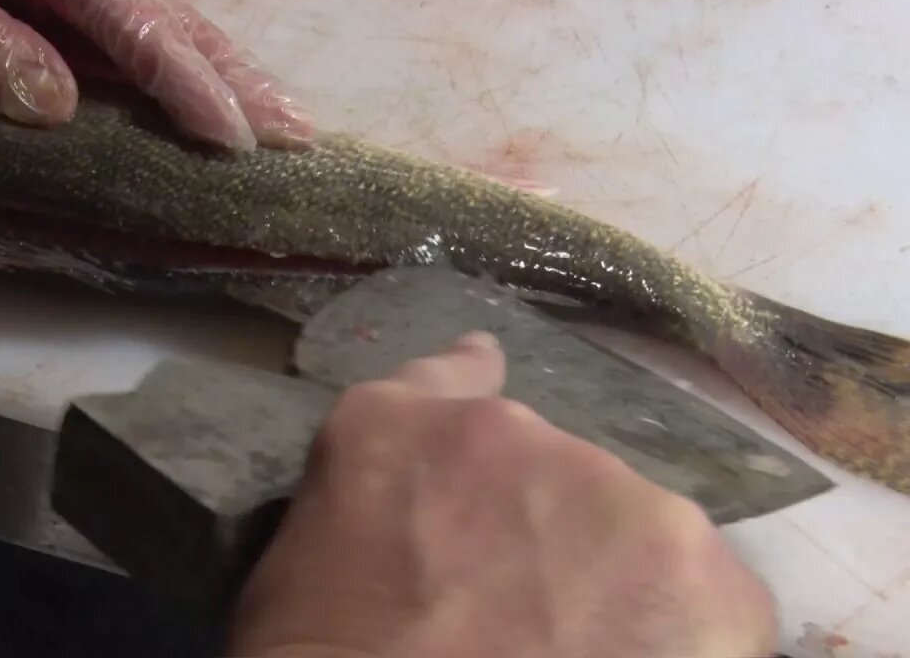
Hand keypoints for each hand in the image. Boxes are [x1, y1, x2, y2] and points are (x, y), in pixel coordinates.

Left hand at [0, 0, 312, 149]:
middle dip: (236, 76)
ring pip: (160, 29)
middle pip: (169, 16)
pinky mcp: (50, 7)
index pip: (128, 11)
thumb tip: (56, 104)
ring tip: (282, 125)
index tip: (233, 133)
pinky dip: (174, 79)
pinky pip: (127, 45)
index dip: (183, 76)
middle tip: (301, 133)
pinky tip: (206, 107)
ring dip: (223, 79)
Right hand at [228, 332, 778, 657]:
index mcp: (395, 431)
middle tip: (517, 620)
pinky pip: (710, 602)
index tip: (486, 378)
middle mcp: (511, 435)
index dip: (469, 386)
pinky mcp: (694, 573)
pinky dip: (686, 640)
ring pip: (631, 536)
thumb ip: (368, 499)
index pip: (448, 381)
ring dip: (612, 585)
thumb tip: (446, 434)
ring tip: (577, 655)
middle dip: (543, 535)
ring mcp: (610, 495)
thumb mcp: (298, 571)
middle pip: (548, 479)